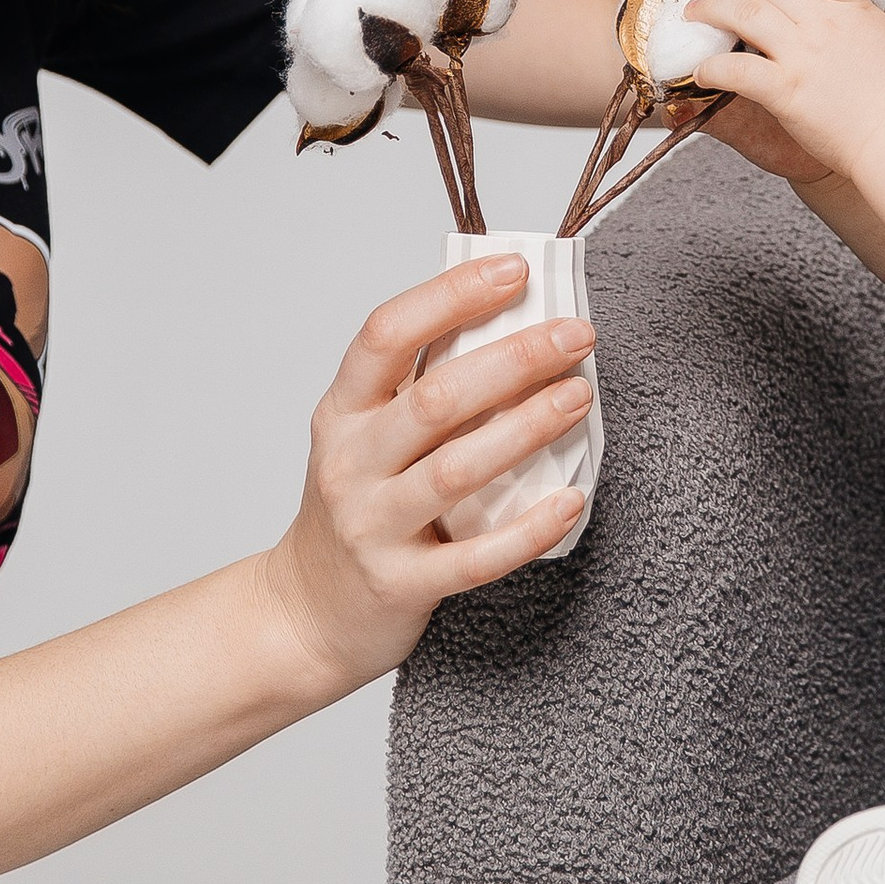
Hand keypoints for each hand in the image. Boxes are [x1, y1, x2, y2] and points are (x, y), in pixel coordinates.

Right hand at [259, 258, 596, 695]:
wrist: (306, 613)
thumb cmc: (357, 508)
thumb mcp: (363, 436)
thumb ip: (418, 387)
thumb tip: (513, 319)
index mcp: (341, 412)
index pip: (386, 335)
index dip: (451, 296)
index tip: (515, 271)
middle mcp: (349, 463)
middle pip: (434, 399)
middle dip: (513, 360)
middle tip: (576, 336)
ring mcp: (371, 527)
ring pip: (456, 470)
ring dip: (525, 429)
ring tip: (578, 398)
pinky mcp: (401, 585)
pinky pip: (474, 557)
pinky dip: (527, 528)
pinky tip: (571, 500)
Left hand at [687, 0, 884, 186]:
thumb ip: (861, 32)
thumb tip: (850, 28)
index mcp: (855, 11)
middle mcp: (826, 24)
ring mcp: (804, 54)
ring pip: (745, 14)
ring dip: (713, 10)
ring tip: (695, 13)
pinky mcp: (786, 89)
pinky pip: (735, 68)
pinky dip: (712, 67)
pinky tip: (701, 70)